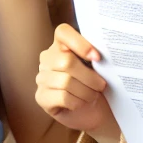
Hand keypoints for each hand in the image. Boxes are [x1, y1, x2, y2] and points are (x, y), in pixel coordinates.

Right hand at [35, 24, 117, 141]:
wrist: (93, 111)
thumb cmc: (95, 85)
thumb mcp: (96, 67)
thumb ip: (93, 56)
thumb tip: (98, 55)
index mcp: (61, 45)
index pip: (63, 32)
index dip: (80, 43)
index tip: (97, 58)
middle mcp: (47, 59)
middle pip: (67, 61)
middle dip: (89, 77)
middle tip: (101, 85)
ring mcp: (41, 78)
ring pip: (66, 82)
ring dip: (86, 92)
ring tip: (92, 95)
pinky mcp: (41, 97)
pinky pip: (62, 97)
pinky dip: (77, 102)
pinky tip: (80, 103)